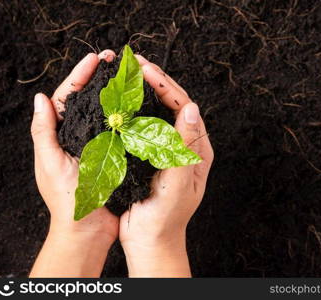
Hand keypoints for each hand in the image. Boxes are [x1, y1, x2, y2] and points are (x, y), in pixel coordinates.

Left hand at [30, 50, 117, 276]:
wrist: (89, 228)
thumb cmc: (66, 200)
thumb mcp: (50, 164)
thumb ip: (44, 133)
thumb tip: (40, 99)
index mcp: (61, 135)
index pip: (69, 98)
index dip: (80, 76)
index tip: (95, 59)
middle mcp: (80, 136)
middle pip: (89, 100)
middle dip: (100, 78)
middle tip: (115, 61)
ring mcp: (99, 144)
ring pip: (107, 112)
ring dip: (116, 92)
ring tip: (128, 76)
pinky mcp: (115, 155)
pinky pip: (121, 130)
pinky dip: (128, 115)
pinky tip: (139, 104)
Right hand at [119, 55, 213, 276]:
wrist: (149, 239)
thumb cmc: (166, 217)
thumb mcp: (178, 182)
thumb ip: (184, 147)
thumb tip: (191, 108)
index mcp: (198, 150)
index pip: (184, 109)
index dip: (167, 86)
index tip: (147, 69)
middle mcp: (185, 146)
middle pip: (172, 106)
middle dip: (156, 82)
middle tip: (136, 62)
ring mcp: (167, 150)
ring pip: (157, 114)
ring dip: (145, 93)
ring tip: (129, 74)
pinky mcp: (151, 156)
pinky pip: (144, 127)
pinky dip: (134, 111)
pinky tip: (122, 101)